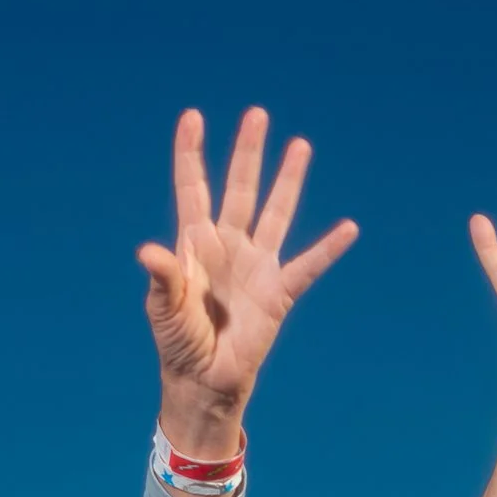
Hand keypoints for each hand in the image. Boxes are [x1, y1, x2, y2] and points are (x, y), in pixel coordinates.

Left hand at [141, 108, 357, 453]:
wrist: (205, 381)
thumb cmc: (178, 344)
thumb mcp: (164, 310)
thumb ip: (162, 279)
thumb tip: (148, 252)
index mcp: (193, 244)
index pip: (193, 188)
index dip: (190, 154)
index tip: (193, 117)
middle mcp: (227, 245)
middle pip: (239, 188)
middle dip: (247, 152)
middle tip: (257, 115)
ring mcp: (256, 265)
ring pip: (275, 212)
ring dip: (287, 180)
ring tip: (300, 145)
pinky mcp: (279, 293)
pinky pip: (308, 266)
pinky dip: (328, 249)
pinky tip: (348, 228)